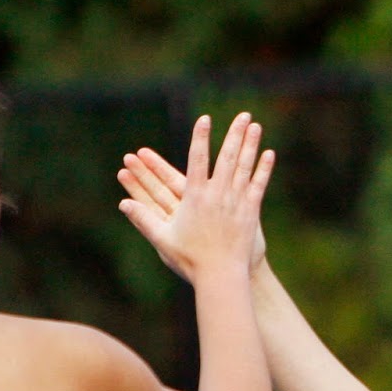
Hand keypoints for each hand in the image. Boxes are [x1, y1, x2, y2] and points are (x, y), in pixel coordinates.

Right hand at [118, 112, 273, 282]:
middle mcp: (217, 194)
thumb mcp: (162, 239)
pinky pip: (258, 185)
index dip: (200, 137)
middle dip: (233, 133)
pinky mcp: (250, 213)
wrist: (220, 276)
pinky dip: (263, 169)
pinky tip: (268, 154)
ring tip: (255, 125)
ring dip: (250, 144)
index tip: (204, 119)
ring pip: (244, 167)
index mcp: (195, 197)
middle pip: (226, 157)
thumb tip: (123, 204)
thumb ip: (143, 219)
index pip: (197, 159)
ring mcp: (236, 202)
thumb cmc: (189, 260)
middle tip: (241, 114)